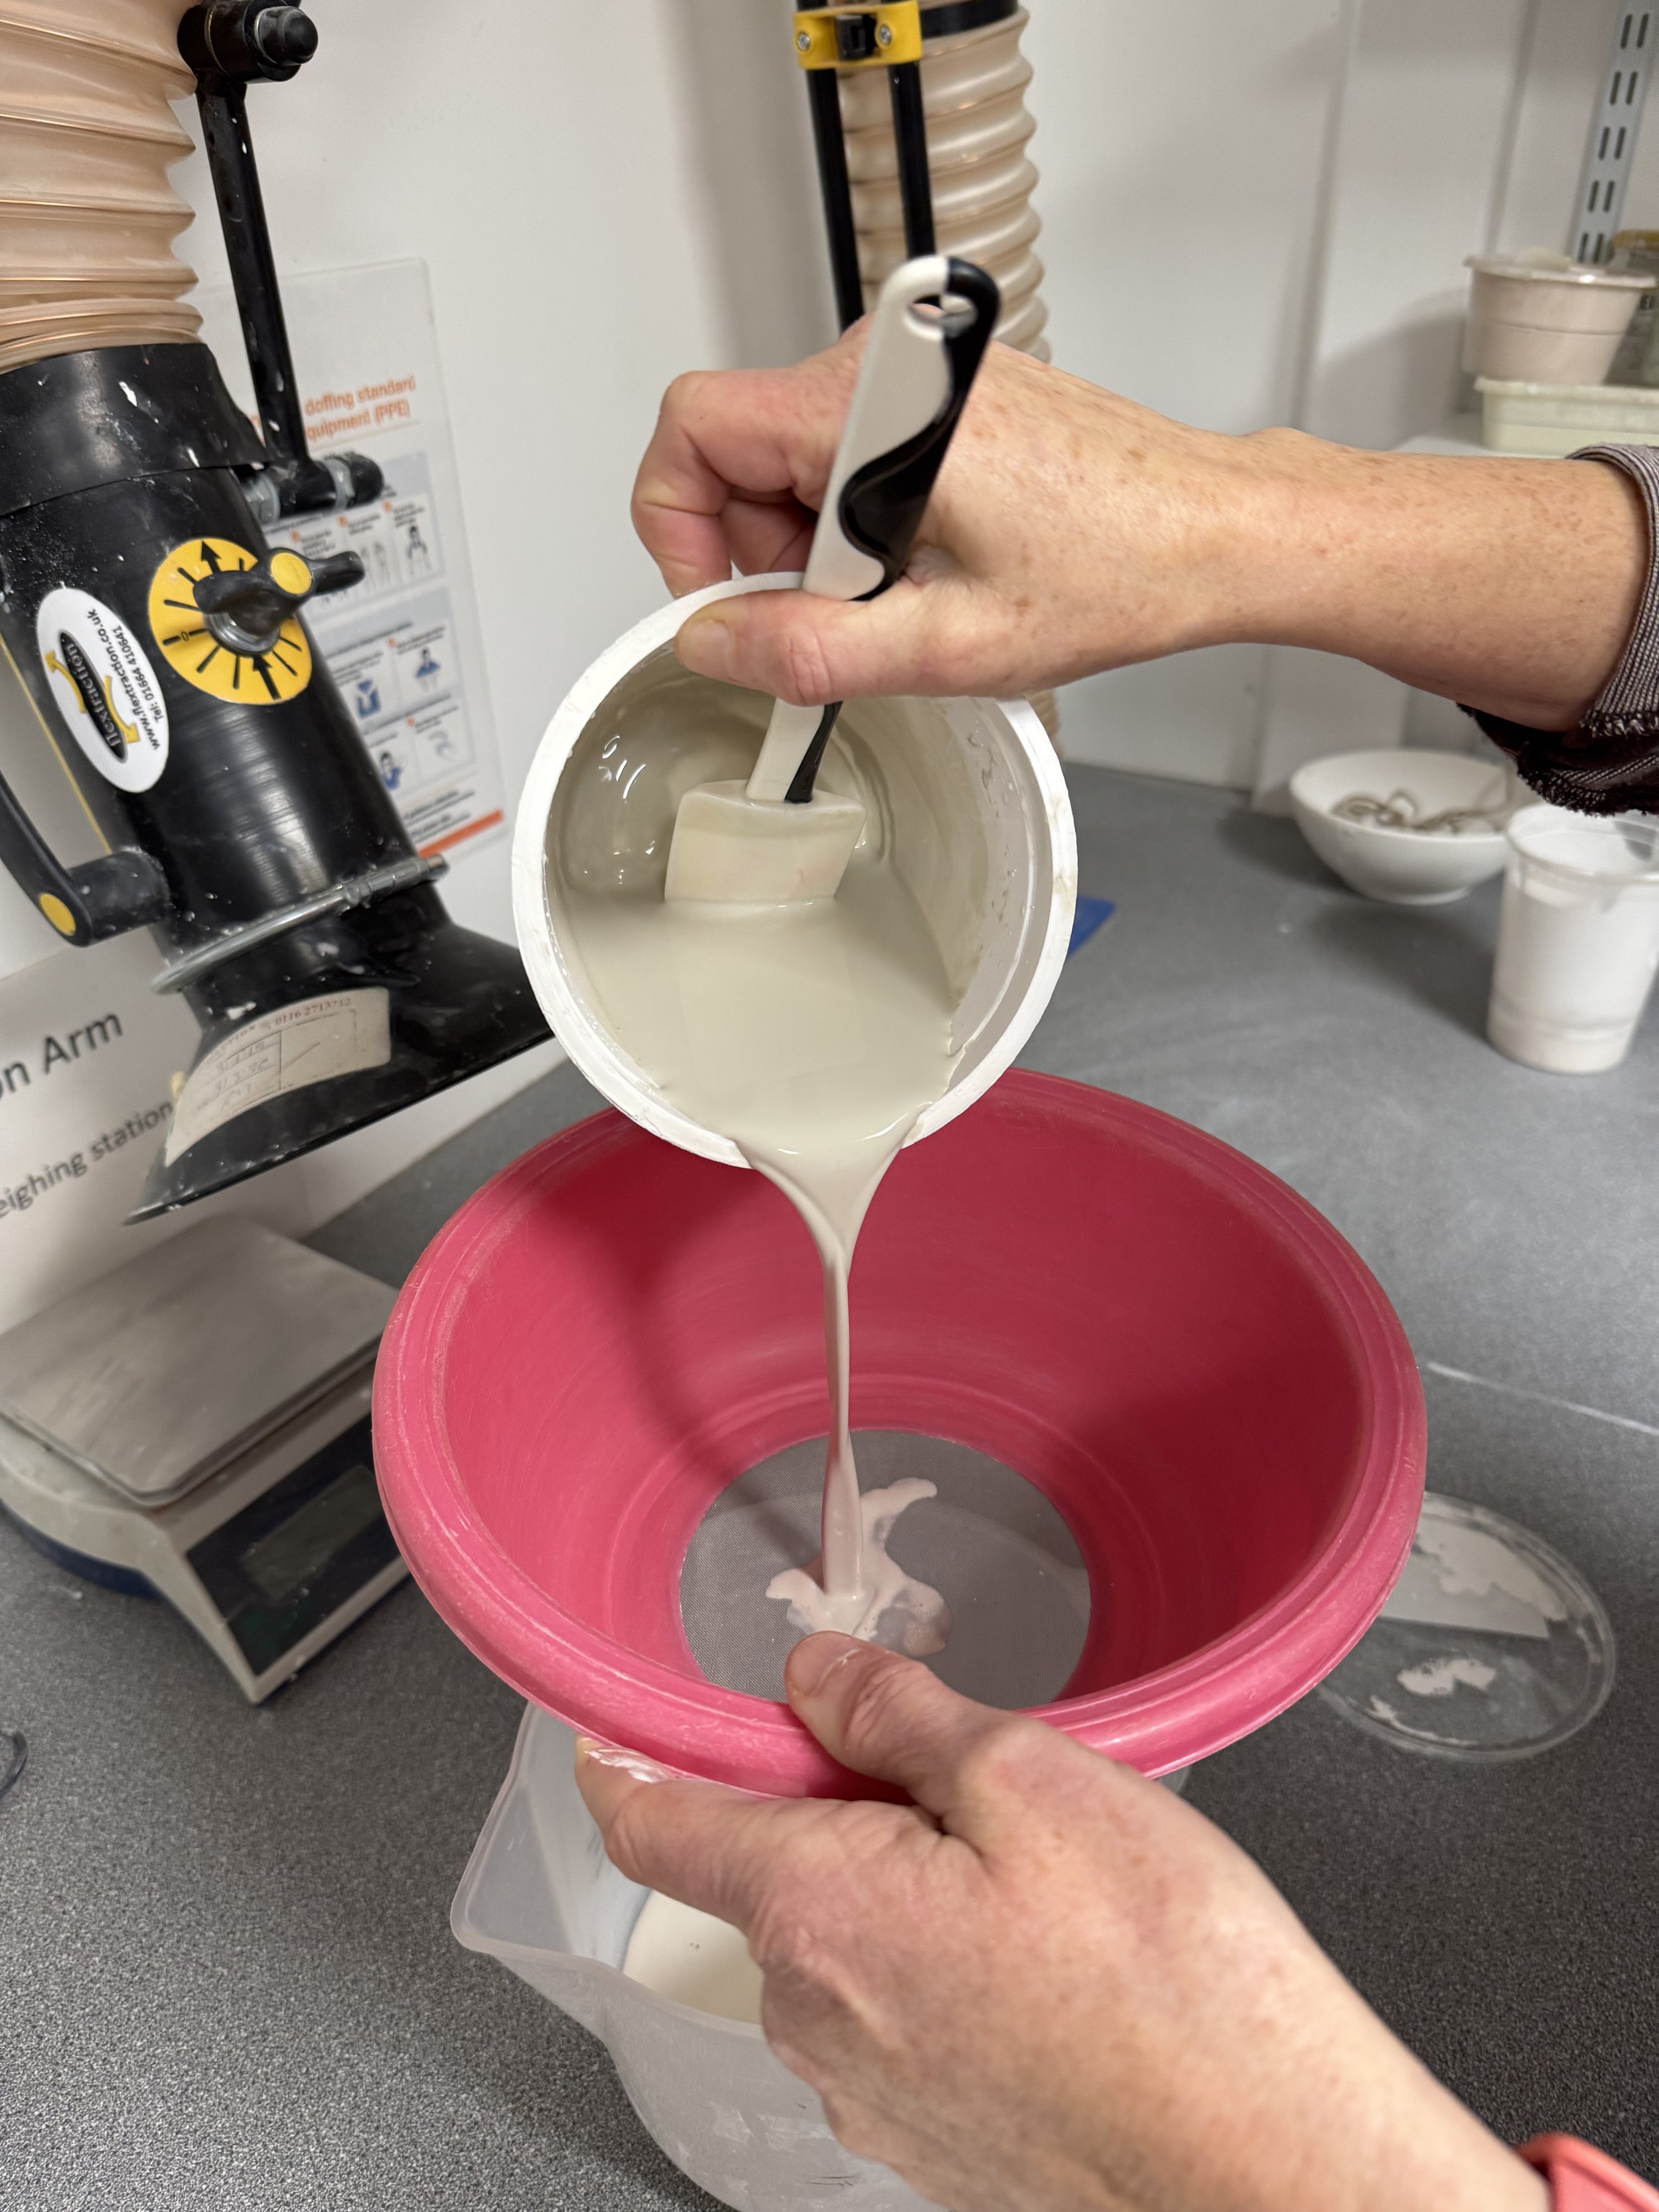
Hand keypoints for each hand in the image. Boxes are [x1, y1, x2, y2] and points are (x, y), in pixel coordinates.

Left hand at [577, 1634, 1545, 2211]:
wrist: (1272, 2165)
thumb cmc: (1173, 1977)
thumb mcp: (1032, 1778)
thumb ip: (896, 1715)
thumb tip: (811, 1677)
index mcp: (816, 1912)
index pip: (656, 1829)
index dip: (624, 1762)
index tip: (609, 1729)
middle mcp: (814, 2019)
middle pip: (766, 1874)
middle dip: (831, 1804)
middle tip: (956, 1770)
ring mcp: (870, 2094)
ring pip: (840, 1944)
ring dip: (900, 1885)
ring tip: (1036, 1877)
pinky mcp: (932, 2139)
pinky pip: (897, 2014)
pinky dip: (940, 1961)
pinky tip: (1049, 1959)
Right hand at [631, 331, 1279, 705]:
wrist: (1210, 534)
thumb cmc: (1115, 570)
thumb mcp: (944, 646)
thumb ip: (808, 650)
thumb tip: (712, 644)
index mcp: (872, 408)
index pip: (695, 426)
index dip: (679, 524)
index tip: (726, 601)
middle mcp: (887, 365)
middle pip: (738, 448)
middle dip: (765, 552)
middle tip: (844, 615)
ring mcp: (915, 372)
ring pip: (792, 457)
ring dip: (819, 545)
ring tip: (906, 591)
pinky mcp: (940, 391)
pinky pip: (847, 451)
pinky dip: (860, 520)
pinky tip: (930, 562)